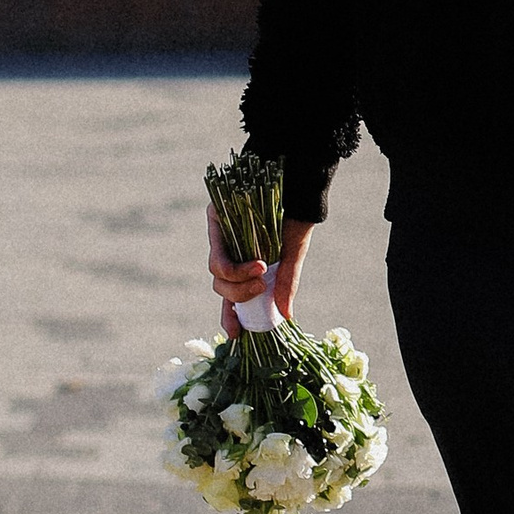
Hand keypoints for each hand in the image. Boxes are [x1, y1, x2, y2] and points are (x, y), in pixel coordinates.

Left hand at [208, 210, 310, 339]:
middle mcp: (230, 251)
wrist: (298, 180)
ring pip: (216, 273)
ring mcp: (221, 236)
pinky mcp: (215, 220)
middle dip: (239, 296)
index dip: (231, 315)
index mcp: (246, 263)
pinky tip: (257, 264)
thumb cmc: (297, 215)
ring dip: (238, 280)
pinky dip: (235, 265)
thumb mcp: (294, 253)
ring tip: (262, 273)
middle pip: (221, 286)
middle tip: (261, 289)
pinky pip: (216, 253)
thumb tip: (286, 315)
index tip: (237, 334)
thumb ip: (286, 282)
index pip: (232, 294)